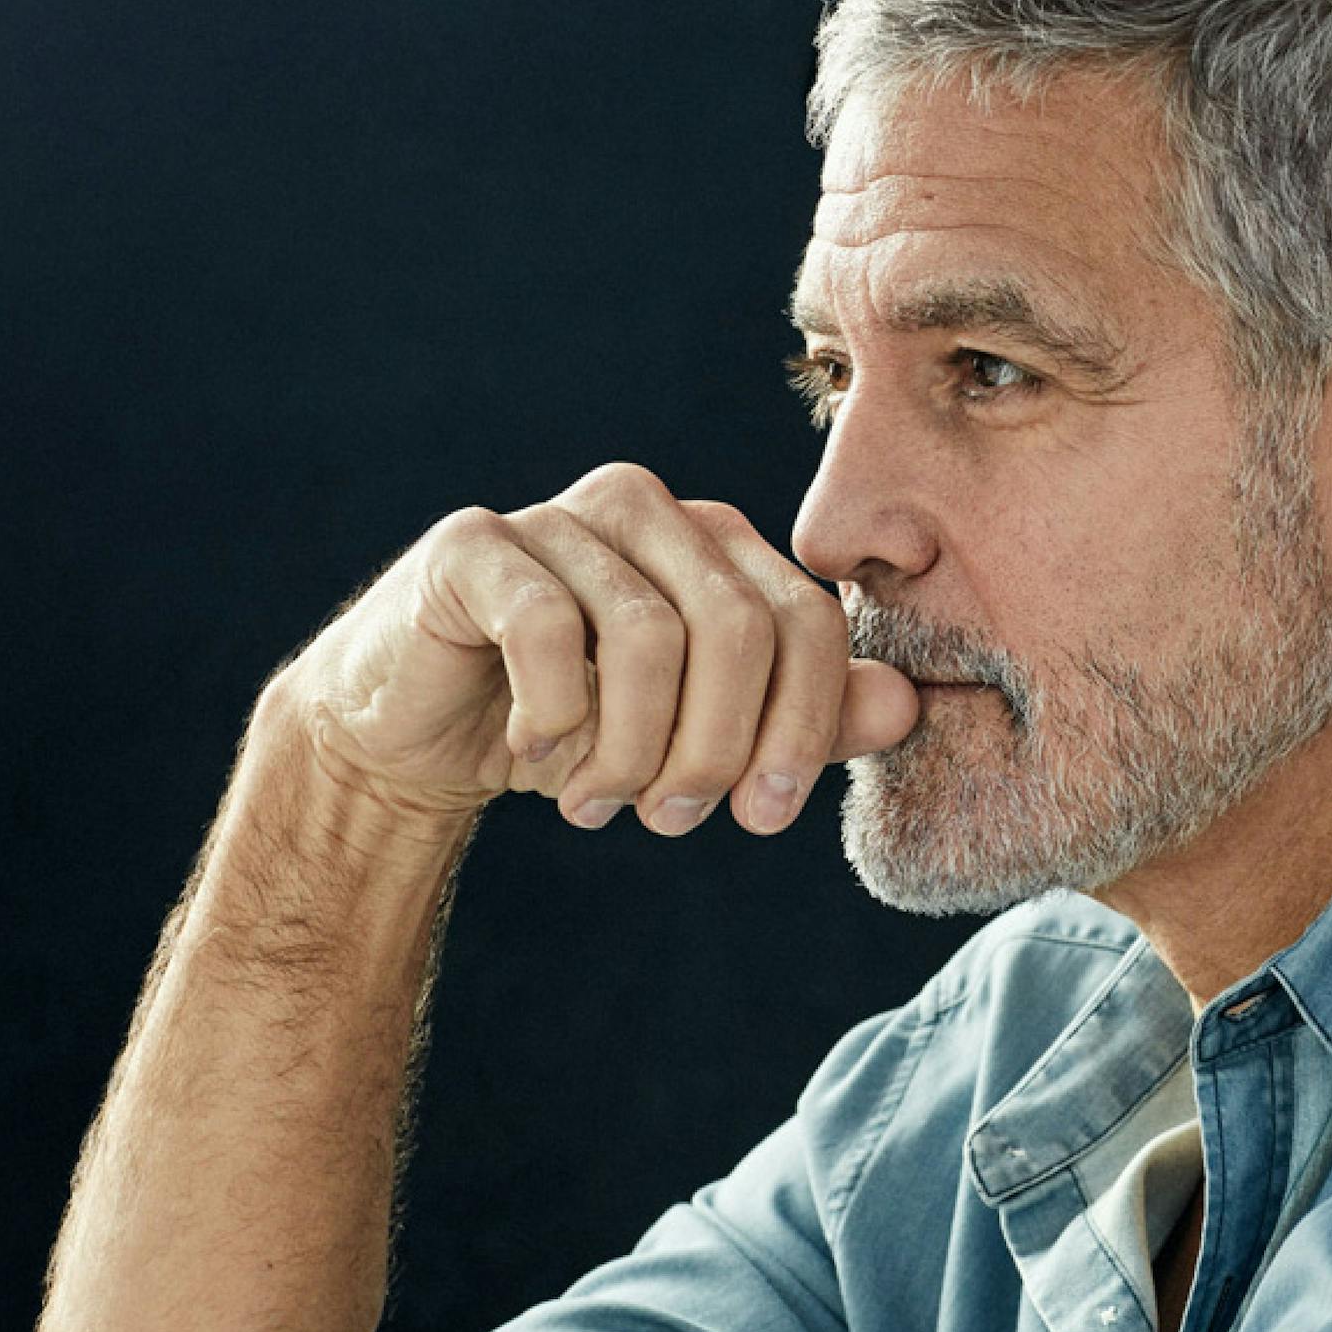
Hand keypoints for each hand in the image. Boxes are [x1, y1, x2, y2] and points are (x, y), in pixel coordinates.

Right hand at [262, 462, 917, 836]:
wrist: (424, 728)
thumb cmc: (583, 726)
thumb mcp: (705, 733)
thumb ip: (808, 716)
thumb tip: (906, 706)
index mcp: (723, 544)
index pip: (810, 624)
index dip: (804, 727)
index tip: (764, 815)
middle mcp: (653, 510)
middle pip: (740, 630)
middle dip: (717, 747)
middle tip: (675, 820)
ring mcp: (562, 515)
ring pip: (648, 637)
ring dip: (631, 749)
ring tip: (600, 804)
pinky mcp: (477, 543)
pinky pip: (547, 628)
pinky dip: (554, 716)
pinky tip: (534, 753)